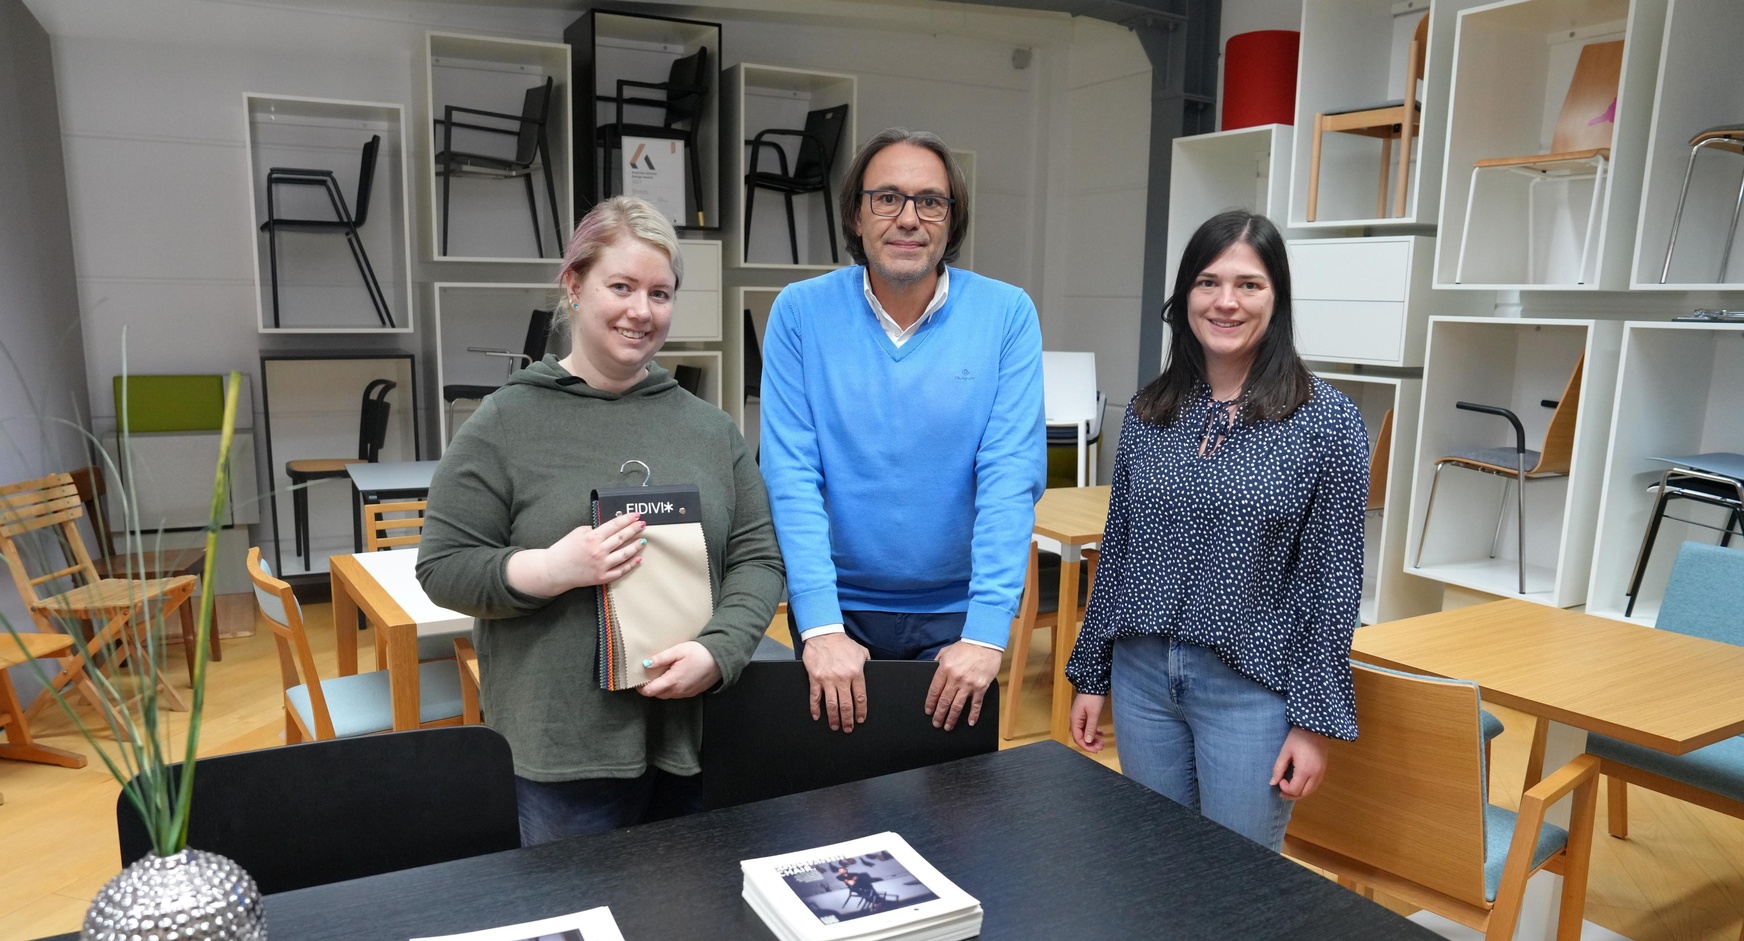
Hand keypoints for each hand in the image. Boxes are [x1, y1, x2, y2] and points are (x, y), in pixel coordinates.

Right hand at [506, 512, 644, 595]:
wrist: (553, 570)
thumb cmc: (564, 549)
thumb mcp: (577, 532)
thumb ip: (594, 529)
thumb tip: (610, 528)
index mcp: (592, 538)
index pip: (614, 526)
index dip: (627, 519)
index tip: (636, 515)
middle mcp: (599, 551)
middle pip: (622, 538)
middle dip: (634, 530)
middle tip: (643, 525)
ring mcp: (601, 566)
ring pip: (624, 554)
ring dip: (635, 547)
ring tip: (643, 540)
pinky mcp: (601, 577)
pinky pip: (620, 571)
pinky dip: (630, 565)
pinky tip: (638, 559)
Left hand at [638, 641, 719, 698]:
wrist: (721, 659)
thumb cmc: (700, 652)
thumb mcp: (678, 651)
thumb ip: (661, 658)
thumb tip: (645, 664)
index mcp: (673, 681)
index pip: (650, 691)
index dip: (640, 688)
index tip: (637, 680)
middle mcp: (678, 691)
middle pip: (657, 695)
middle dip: (650, 688)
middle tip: (647, 676)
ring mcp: (686, 693)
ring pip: (667, 696)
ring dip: (660, 689)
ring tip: (659, 675)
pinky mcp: (692, 693)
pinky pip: (676, 694)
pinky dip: (670, 689)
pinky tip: (672, 678)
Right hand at [802, 632, 869, 731]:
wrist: (824, 634)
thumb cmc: (842, 643)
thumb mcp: (861, 652)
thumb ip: (867, 664)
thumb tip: (872, 671)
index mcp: (855, 673)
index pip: (860, 697)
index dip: (861, 711)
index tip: (860, 720)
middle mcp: (842, 678)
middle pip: (846, 705)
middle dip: (848, 719)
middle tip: (848, 728)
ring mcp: (827, 679)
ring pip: (832, 704)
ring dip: (834, 718)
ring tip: (835, 726)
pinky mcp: (815, 678)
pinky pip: (815, 697)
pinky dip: (815, 708)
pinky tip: (817, 716)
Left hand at [925, 642, 1001, 730]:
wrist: (985, 642)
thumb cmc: (967, 646)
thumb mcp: (947, 650)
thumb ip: (939, 660)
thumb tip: (933, 668)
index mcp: (945, 669)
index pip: (934, 690)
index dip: (930, 703)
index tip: (928, 711)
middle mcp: (955, 678)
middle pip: (944, 701)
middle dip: (939, 714)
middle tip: (936, 723)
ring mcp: (968, 684)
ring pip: (957, 706)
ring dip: (951, 718)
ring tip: (948, 726)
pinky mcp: (981, 687)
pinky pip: (976, 704)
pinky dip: (973, 714)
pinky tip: (970, 722)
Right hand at [1070, 693, 1107, 751]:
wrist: (1093, 683)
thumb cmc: (1093, 698)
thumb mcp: (1093, 714)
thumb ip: (1091, 728)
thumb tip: (1088, 741)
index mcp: (1075, 720)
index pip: (1077, 738)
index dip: (1086, 746)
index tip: (1095, 751)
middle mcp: (1075, 720)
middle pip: (1081, 736)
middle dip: (1090, 743)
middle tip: (1101, 747)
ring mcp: (1080, 717)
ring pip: (1085, 732)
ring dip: (1093, 738)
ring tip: (1102, 743)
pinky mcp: (1085, 714)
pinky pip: (1088, 726)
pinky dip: (1094, 731)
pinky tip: (1101, 734)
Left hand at [1271, 726, 1329, 799]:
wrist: (1316, 727)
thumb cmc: (1298, 737)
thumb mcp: (1285, 751)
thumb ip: (1278, 768)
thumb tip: (1272, 783)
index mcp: (1305, 770)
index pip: (1294, 790)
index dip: (1285, 789)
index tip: (1279, 781)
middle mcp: (1316, 775)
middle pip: (1304, 794)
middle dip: (1291, 795)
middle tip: (1281, 790)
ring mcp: (1321, 773)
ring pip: (1311, 791)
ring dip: (1300, 793)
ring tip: (1289, 789)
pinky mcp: (1324, 770)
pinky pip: (1315, 785)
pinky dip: (1306, 788)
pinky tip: (1299, 783)